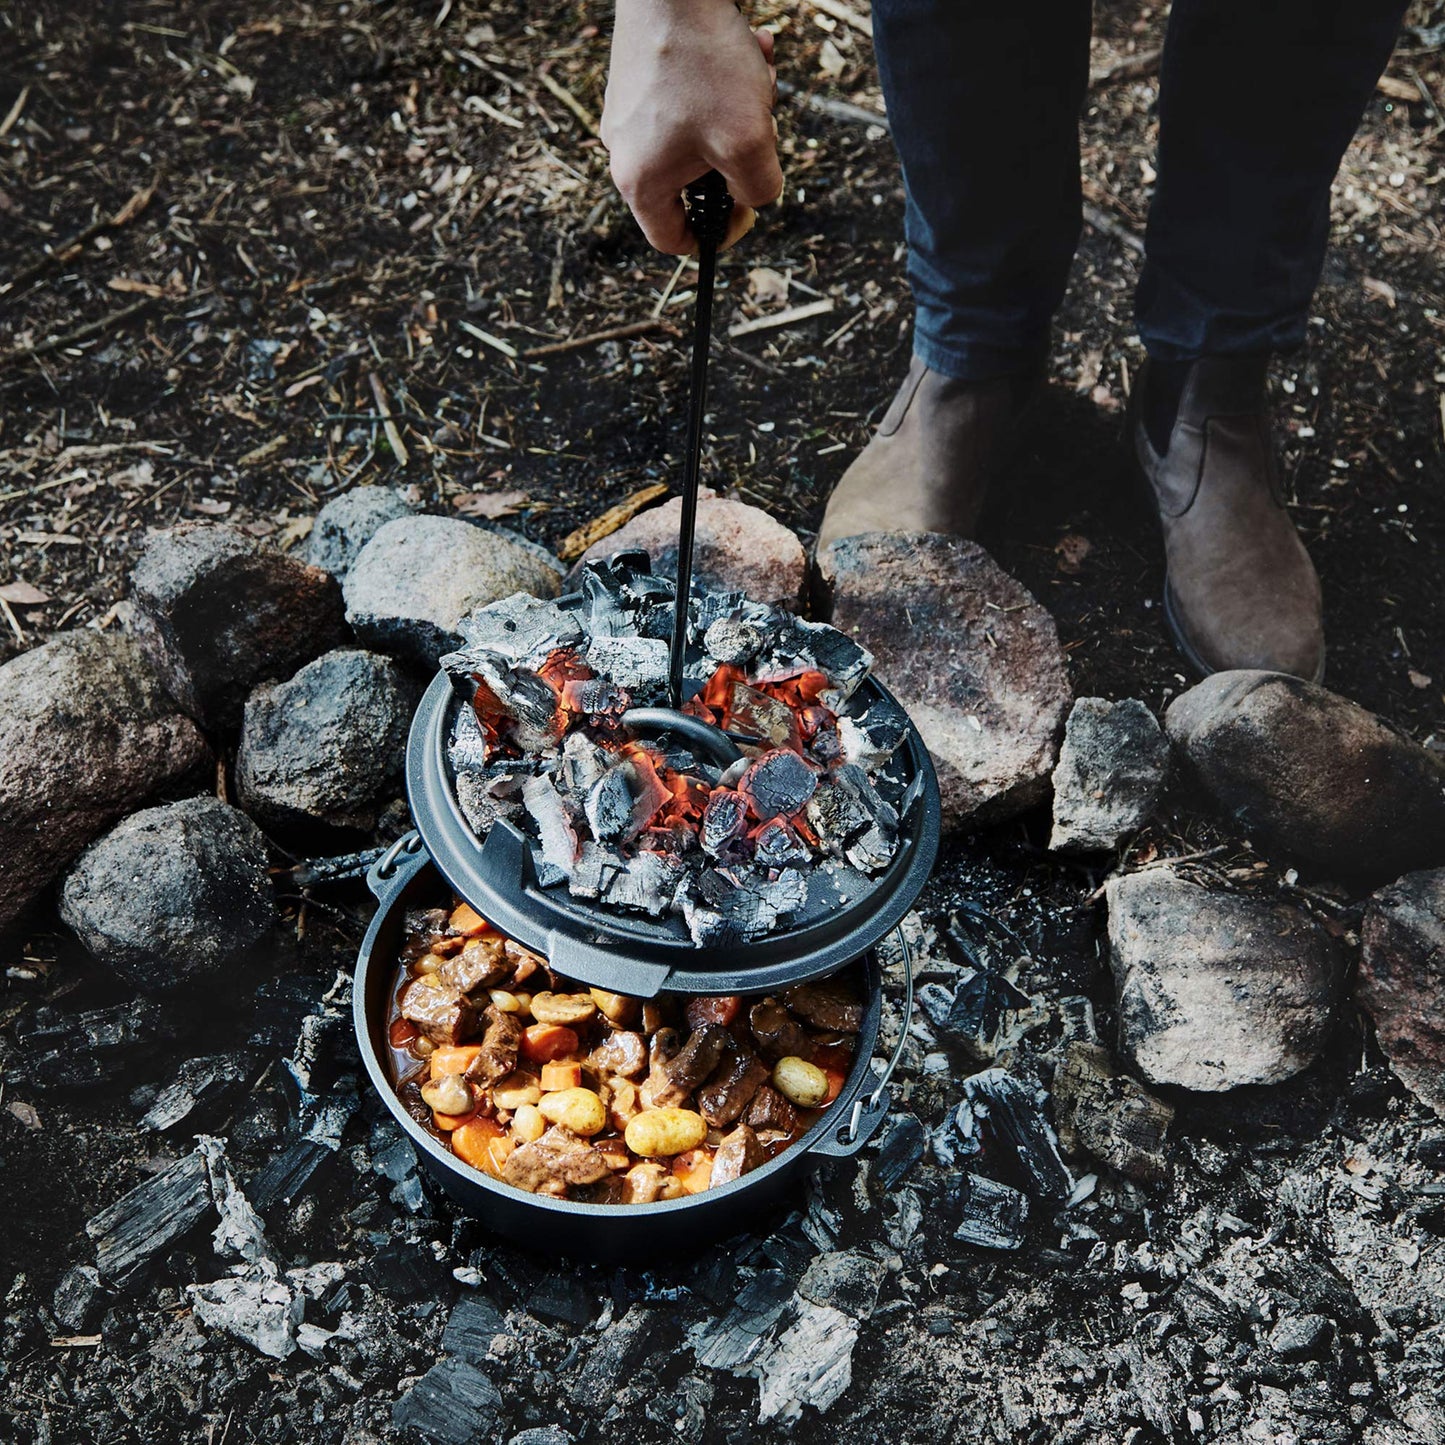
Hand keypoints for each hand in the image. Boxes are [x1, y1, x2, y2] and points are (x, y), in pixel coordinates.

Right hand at [601, 0, 782, 254]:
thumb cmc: (705, 64)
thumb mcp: (749, 143)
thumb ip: (759, 189)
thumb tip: (753, 197)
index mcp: (640, 181)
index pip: (672, 238)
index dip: (714, 235)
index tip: (745, 210)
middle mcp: (622, 150)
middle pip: (691, 183)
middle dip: (736, 157)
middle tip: (761, 127)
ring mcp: (626, 112)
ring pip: (697, 136)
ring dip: (738, 113)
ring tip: (758, 77)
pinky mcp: (636, 79)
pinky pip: (687, 99)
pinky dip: (722, 83)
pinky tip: (745, 51)